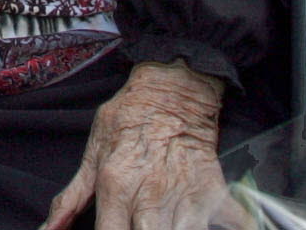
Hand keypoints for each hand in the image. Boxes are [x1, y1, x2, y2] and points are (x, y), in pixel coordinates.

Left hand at [41, 61, 243, 229]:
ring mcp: (184, 198)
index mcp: (116, 188)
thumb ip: (71, 198)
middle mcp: (150, 197)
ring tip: (164, 225)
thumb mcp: (92, 153)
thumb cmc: (129, 119)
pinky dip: (233, 228)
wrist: (171, 89)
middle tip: (139, 228)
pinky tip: (214, 226)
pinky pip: (234, 226)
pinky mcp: (213, 194)